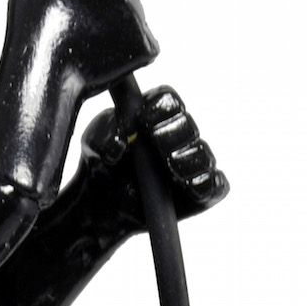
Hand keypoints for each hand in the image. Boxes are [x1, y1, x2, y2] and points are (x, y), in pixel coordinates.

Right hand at [8, 0, 158, 90]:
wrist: (44, 72)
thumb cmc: (32, 26)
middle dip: (107, 1)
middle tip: (81, 21)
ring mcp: (137, 12)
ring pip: (131, 15)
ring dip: (115, 27)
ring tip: (88, 43)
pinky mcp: (145, 43)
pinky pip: (141, 44)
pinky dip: (126, 53)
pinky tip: (101, 58)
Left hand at [81, 86, 228, 220]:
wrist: (103, 205)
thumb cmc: (102, 165)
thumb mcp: (92, 145)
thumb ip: (103, 135)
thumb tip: (120, 142)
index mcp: (156, 114)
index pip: (167, 100)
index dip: (161, 107)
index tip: (145, 118)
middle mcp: (179, 134)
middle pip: (188, 125)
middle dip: (173, 134)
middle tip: (157, 143)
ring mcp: (193, 162)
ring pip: (202, 155)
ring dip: (187, 159)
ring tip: (170, 166)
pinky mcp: (203, 190)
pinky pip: (214, 185)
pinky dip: (203, 185)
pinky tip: (186, 188)